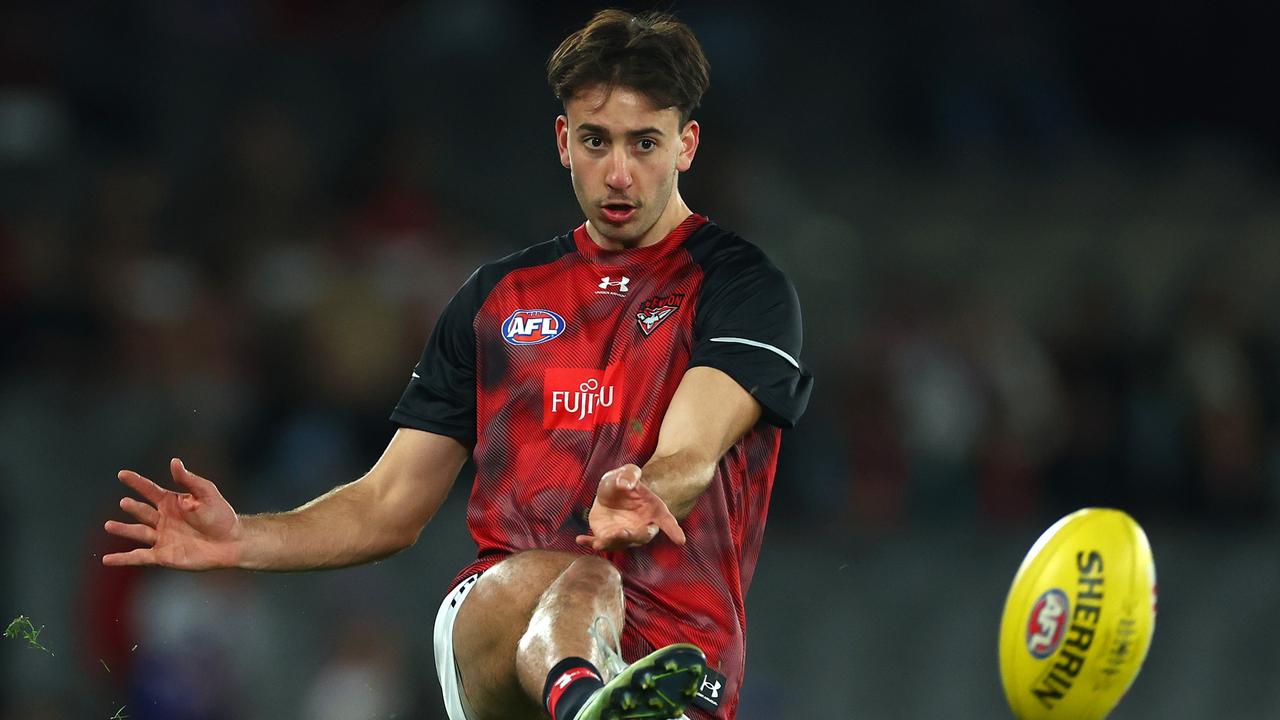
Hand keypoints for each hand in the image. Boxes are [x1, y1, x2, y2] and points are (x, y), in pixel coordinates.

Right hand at [102, 458, 241, 569]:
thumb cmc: (221, 516)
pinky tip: (107, 560)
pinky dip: (122, 559)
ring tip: (109, 525)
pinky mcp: (163, 556)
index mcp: (172, 502)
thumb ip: (189, 480)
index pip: (149, 490)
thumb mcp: (207, 493)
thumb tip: (174, 462)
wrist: (231, 543)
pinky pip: (139, 557)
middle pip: (142, 512)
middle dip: (133, 507)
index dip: (136, 482)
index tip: (121, 474)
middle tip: (125, 503)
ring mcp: (162, 538)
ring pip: (137, 533)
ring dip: (123, 529)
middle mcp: (164, 519)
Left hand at [575, 464, 685, 551]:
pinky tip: (580, 540)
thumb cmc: (623, 480)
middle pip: (641, 536)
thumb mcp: (626, 472)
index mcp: (653, 510)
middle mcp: (641, 526)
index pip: (667, 521)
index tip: (680, 541)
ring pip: (620, 543)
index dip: (673, 530)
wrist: (609, 492)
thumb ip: (629, 474)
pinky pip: (599, 542)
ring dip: (611, 543)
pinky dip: (590, 543)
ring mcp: (625, 534)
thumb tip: (626, 485)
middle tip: (622, 532)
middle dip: (632, 536)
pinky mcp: (607, 536)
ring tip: (598, 542)